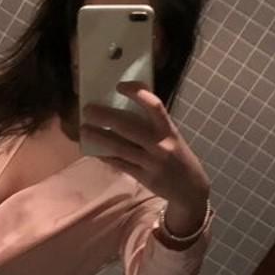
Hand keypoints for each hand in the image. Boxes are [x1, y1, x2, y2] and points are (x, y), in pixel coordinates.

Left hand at [81, 81, 210, 232]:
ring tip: (83, 129)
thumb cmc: (177, 156)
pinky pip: (119, 164)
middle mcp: (160, 145)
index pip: (154, 106)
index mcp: (169, 130)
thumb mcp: (172, 137)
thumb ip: (154, 124)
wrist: (191, 189)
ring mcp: (151, 162)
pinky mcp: (143, 177)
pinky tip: (93, 151)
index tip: (120, 86)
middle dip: (105, 116)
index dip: (137, 93)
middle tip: (87, 110)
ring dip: (99, 137)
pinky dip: (105, 156)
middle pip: (128, 126)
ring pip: (119, 147)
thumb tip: (124, 107)